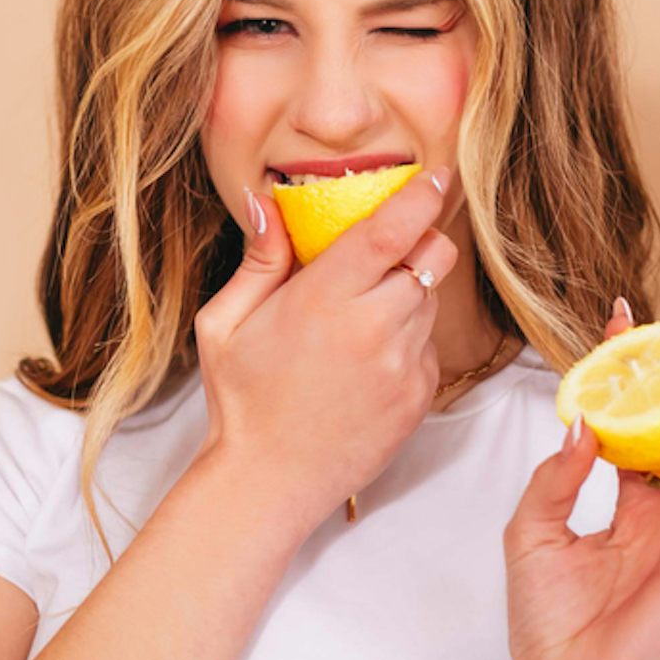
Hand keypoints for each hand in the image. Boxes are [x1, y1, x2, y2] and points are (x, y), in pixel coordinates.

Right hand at [192, 167, 459, 535]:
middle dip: (419, 241)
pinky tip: (366, 358)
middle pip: (432, 257)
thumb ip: (257, 260)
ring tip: (360, 315)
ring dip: (409, 291)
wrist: (269, 482)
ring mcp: (403, 365)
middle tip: (387, 250)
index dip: (420, 196)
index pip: (392, 230)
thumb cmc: (241, 401)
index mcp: (323, 300)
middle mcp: (373, 327)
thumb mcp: (225, 324)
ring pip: (432, 299)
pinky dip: (409, 338)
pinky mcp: (420, 397)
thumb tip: (268, 203)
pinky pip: (430, 346)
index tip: (434, 177)